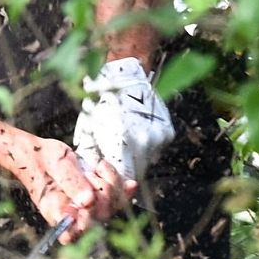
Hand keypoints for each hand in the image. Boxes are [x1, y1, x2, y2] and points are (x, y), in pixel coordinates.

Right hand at [0, 131, 122, 243]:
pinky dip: (125, 189)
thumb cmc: (43, 160)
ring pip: (112, 207)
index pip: (72, 233)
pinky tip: (130, 183)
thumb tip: (88, 201)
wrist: (41, 155)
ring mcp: (87, 210)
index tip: (88, 200)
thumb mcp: (55, 165)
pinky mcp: (99, 200)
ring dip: (110, 183)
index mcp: (55, 211)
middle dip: (101, 190)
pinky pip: (118, 201)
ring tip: (95, 167)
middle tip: (88, 173)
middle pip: (99, 217)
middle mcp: (73, 216)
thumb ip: (70, 182)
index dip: (85, 222)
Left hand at [73, 57, 173, 186]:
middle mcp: (143, 142)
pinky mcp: (168, 133)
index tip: (111, 176)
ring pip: (148, 161)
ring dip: (138, 158)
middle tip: (118, 159)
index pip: (123, 177)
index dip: (116, 180)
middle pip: (137, 172)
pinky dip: (148, 146)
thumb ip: (91, 154)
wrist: (126, 78)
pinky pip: (157, 149)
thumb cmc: (103, 101)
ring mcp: (158, 137)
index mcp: (121, 142)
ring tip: (128, 142)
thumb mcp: (89, 128)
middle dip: (127, 169)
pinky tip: (138, 132)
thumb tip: (90, 173)